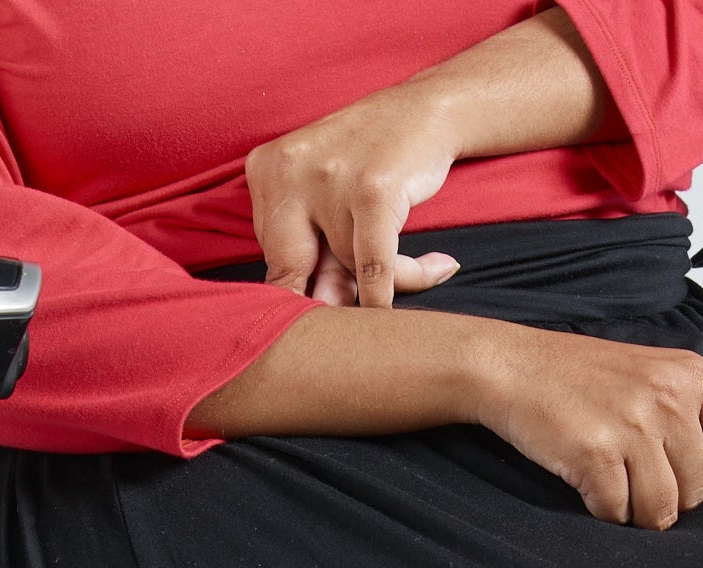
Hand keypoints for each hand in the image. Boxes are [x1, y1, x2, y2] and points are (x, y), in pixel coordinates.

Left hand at [246, 87, 462, 307]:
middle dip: (323, 300)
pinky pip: (376, 269)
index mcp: (266, 169)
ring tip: (420, 267)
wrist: (424, 110)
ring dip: (381, 282)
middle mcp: (289, 170)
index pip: (271, 254)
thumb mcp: (324, 197)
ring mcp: (329, 180)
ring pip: (344, 269)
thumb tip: (318, 322)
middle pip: (293, 269)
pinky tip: (436, 270)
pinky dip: (395, 288)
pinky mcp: (370, 191)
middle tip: (352, 311)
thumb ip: (313, 253)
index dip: (302, 287)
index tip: (330, 301)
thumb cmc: (372, 163)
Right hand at [476, 325, 702, 527]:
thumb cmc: (583, 379)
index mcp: (695, 378)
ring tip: (613, 483)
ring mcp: (634, 425)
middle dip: (667, 498)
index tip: (688, 476)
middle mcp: (671, 398)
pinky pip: (617, 514)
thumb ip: (696, 417)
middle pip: (698, 494)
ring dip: (635, 512)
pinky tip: (588, 483)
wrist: (515, 367)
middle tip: (633, 475)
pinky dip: (602, 512)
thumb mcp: (656, 377)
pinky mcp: (596, 452)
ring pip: (661, 511)